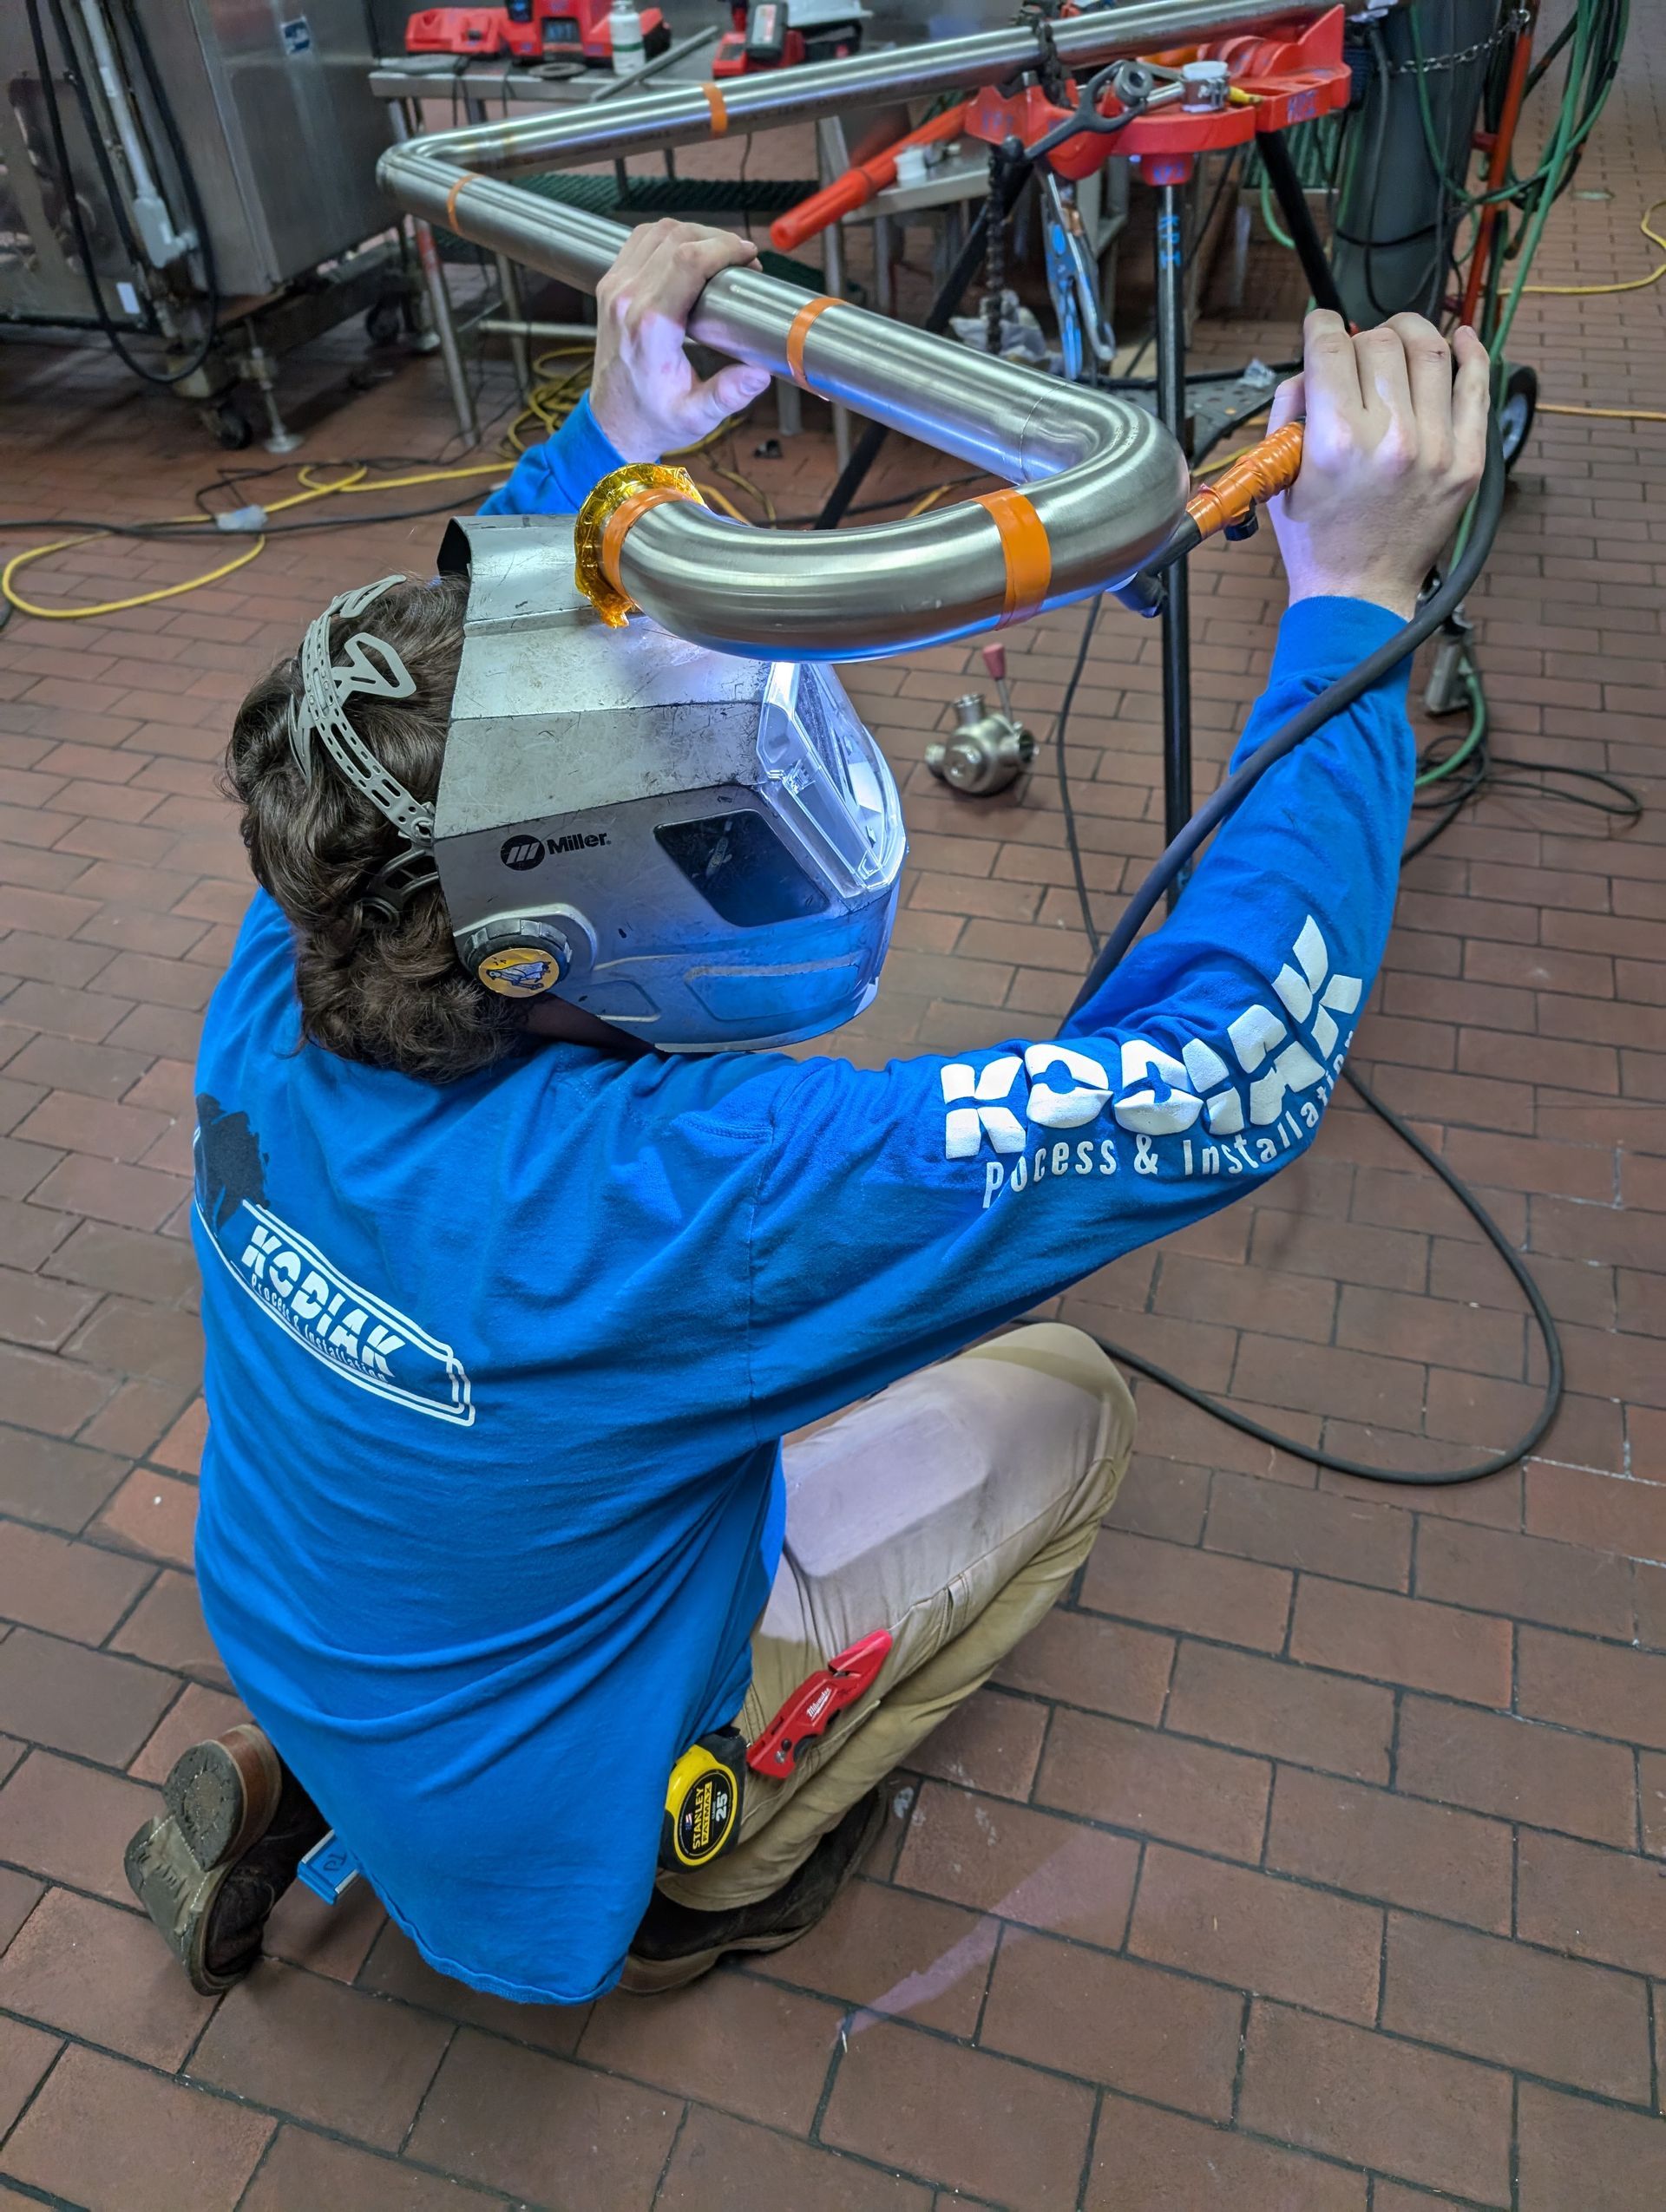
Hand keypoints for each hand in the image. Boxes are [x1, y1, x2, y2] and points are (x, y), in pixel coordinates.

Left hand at [587, 219, 772, 462]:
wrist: (613, 423)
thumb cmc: (653, 418)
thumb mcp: (696, 416)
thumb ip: (727, 395)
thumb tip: (759, 375)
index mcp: (650, 325)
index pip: (688, 261)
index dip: (724, 248)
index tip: (749, 257)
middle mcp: (627, 298)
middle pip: (676, 238)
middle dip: (716, 240)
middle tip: (741, 260)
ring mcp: (614, 287)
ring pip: (658, 231)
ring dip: (694, 234)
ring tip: (719, 255)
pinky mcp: (610, 284)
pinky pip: (640, 240)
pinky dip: (668, 237)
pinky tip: (689, 253)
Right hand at [1267, 311, 1489, 619]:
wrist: (1358, 594)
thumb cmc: (1316, 541)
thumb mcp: (1281, 475)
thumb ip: (1289, 410)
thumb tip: (1313, 363)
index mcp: (1336, 442)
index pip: (1331, 348)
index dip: (1319, 326)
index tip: (1319, 327)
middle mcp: (1390, 439)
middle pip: (1380, 344)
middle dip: (1361, 338)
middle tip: (1355, 354)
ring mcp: (1436, 448)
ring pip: (1430, 351)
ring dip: (1410, 333)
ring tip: (1399, 339)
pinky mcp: (1467, 461)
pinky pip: (1476, 386)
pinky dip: (1471, 352)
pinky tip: (1460, 339)